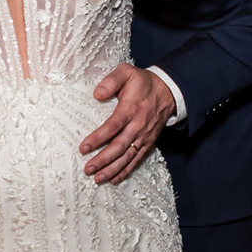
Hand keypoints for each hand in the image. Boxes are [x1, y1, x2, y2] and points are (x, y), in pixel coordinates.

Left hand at [80, 64, 174, 184]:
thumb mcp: (127, 72)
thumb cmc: (143, 82)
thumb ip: (111, 80)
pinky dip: (125, 171)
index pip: (113, 126)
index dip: (98, 138)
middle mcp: (138, 126)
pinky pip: (136, 160)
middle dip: (102, 160)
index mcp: (131, 109)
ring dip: (112, 169)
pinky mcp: (148, 143)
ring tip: (97, 179)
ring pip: (127, 157)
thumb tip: (97, 94)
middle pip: (119, 147)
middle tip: (87, 169)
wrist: (168, 91)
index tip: (83, 148)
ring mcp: (144, 136)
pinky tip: (114, 179)